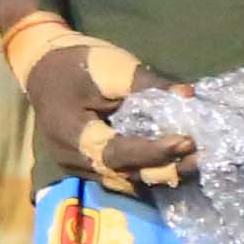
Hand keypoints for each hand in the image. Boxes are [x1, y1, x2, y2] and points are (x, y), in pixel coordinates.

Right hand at [20, 31, 184, 190]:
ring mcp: (77, 166)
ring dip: (157, 174)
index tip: (187, 141)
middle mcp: (73, 158)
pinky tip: (170, 163)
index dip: (153, 151)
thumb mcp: (111, 67)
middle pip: (123, 175)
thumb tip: (187, 96)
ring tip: (193, 164)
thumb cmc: (76, 62)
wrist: (42, 63)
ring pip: (122, 181)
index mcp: (72, 133)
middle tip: (201, 158)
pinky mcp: (85, 164)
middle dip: (164, 169)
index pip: (117, 152)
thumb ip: (147, 85)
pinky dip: (144, 171)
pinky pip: (118, 176)